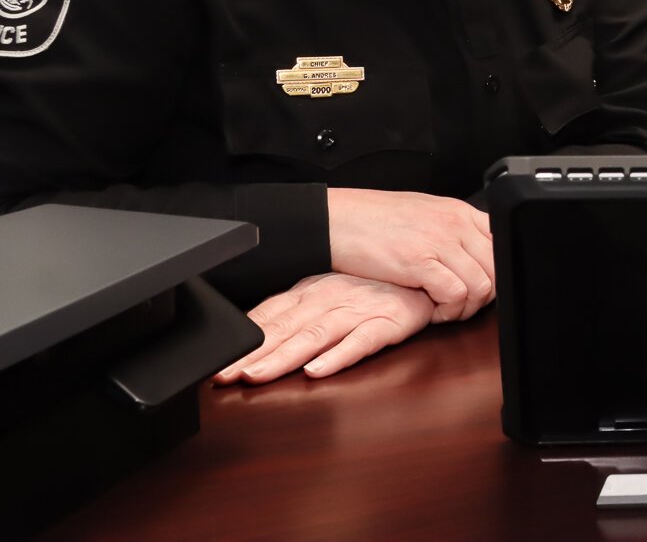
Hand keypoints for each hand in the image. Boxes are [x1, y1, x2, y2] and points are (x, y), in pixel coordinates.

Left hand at [213, 271, 488, 384]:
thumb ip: (297, 313)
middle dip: (253, 354)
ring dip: (285, 356)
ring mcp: (359, 309)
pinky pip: (360, 340)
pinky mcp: (387, 321)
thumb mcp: (330, 291)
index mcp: (313, 291)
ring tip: (259, 375)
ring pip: (315, 335)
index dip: (244, 340)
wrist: (427, 270)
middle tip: (225, 376)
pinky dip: (338, 355)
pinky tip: (317, 370)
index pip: (271, 315)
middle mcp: (331, 298)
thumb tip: (256, 335)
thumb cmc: (375, 286)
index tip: (219, 363)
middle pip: (286, 329)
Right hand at [326, 188, 494, 313]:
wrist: (339, 219)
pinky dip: (447, 310)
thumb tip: (476, 256)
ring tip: (444, 310)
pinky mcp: (420, 262)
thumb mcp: (426, 214)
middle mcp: (456, 224)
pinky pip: (455, 294)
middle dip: (484, 295)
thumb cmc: (377, 220)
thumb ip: (454, 231)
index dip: (497, 273)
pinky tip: (432, 311)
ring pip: (481, 285)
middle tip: (462, 305)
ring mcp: (440, 241)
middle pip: (497, 268)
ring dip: (465, 307)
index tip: (482, 288)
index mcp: (460, 211)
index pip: (501, 244)